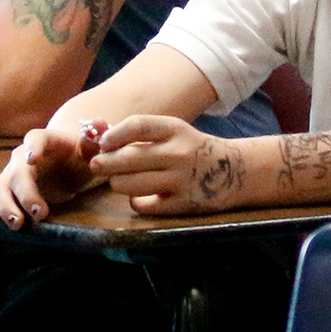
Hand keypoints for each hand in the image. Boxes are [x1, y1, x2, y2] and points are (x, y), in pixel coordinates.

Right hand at [0, 123, 102, 228]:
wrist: (66, 162)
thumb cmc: (78, 155)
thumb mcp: (90, 149)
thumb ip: (94, 139)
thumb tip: (100, 123)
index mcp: (44, 142)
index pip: (35, 139)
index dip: (32, 147)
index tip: (33, 159)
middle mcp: (22, 157)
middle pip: (16, 172)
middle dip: (25, 194)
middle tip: (40, 213)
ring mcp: (10, 174)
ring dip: (4, 206)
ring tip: (17, 223)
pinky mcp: (5, 190)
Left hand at [92, 115, 246, 215]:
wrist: (234, 171)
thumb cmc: (191, 148)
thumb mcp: (172, 132)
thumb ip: (139, 133)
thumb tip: (96, 132)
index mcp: (175, 129)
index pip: (137, 126)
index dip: (114, 134)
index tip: (103, 142)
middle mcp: (178, 153)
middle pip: (128, 158)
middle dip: (105, 163)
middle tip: (97, 165)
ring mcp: (181, 180)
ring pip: (131, 184)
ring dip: (117, 183)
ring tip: (117, 180)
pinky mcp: (183, 204)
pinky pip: (144, 205)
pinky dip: (135, 201)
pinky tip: (138, 196)